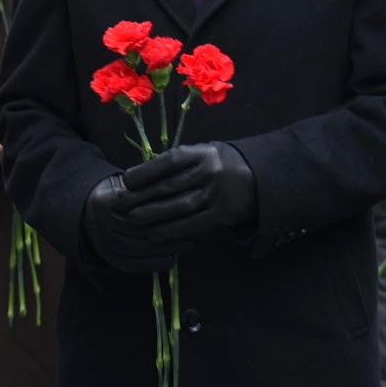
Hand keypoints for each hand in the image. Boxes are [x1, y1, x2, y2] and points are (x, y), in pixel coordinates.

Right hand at [83, 174, 191, 272]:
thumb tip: (181, 186)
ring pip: (139, 249)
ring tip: (188, 244)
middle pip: (140, 229)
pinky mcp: (108, 258)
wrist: (90, 212)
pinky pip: (132, 265)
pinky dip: (153, 264)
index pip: (137, 205)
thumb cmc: (120, 193)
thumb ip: (147, 185)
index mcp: (105, 201)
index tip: (186, 206)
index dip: (163, 207)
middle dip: (169, 230)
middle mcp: (101, 224)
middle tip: (194, 229)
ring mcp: (103, 243)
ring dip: (166, 248)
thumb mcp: (129, 183)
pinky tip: (172, 260)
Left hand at [123, 142, 257, 240]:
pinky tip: (155, 234)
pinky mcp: (224, 214)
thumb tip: (143, 174)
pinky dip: (172, 230)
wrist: (262, 178)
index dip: (146, 171)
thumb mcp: (206, 153)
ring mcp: (218, 193)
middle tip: (123, 204)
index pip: (169, 161)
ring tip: (134, 219)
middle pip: (170, 186)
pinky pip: (193, 224)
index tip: (127, 180)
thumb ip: (181, 162)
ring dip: (153, 214)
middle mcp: (211, 171)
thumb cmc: (224, 165)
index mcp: (204, 152)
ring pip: (179, 206)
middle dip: (143, 196)